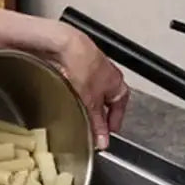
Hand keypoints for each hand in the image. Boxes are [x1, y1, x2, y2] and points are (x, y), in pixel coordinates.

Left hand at [51, 27, 128, 149]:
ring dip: (85, 102)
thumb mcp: (91, 103)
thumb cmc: (83, 65)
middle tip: (91, 125)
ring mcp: (90, 67)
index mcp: (117, 82)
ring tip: (76, 112)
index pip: (121, 105)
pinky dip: (73, 91)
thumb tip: (102, 140)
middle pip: (105, 99)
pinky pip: (77, 82)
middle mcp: (106, 74)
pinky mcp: (74, 63)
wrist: (63, 43)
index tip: (108, 131)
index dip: (115, 119)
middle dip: (98, 112)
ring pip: (90, 90)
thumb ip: (97, 123)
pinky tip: (65, 97)